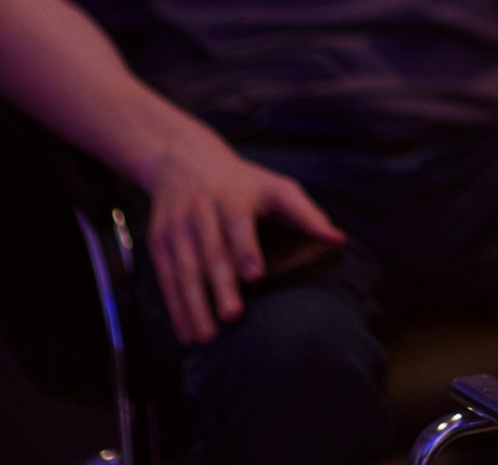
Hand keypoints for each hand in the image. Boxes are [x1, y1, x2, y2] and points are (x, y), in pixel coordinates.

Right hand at [139, 126, 344, 344]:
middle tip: (232, 316)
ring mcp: (177, 228)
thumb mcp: (275, 187)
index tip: (256, 275)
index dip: (246, 249)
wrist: (183, 161)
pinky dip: (175, 308)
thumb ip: (305, 214)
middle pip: (211, 252)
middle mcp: (201, 211)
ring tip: (207, 337)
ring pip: (184, 270)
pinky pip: (166, 280)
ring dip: (194, 306)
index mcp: (232, 197)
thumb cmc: (242, 182)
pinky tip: (187, 333)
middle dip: (221, 286)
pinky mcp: (159, 242)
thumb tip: (338, 240)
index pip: (239, 224)